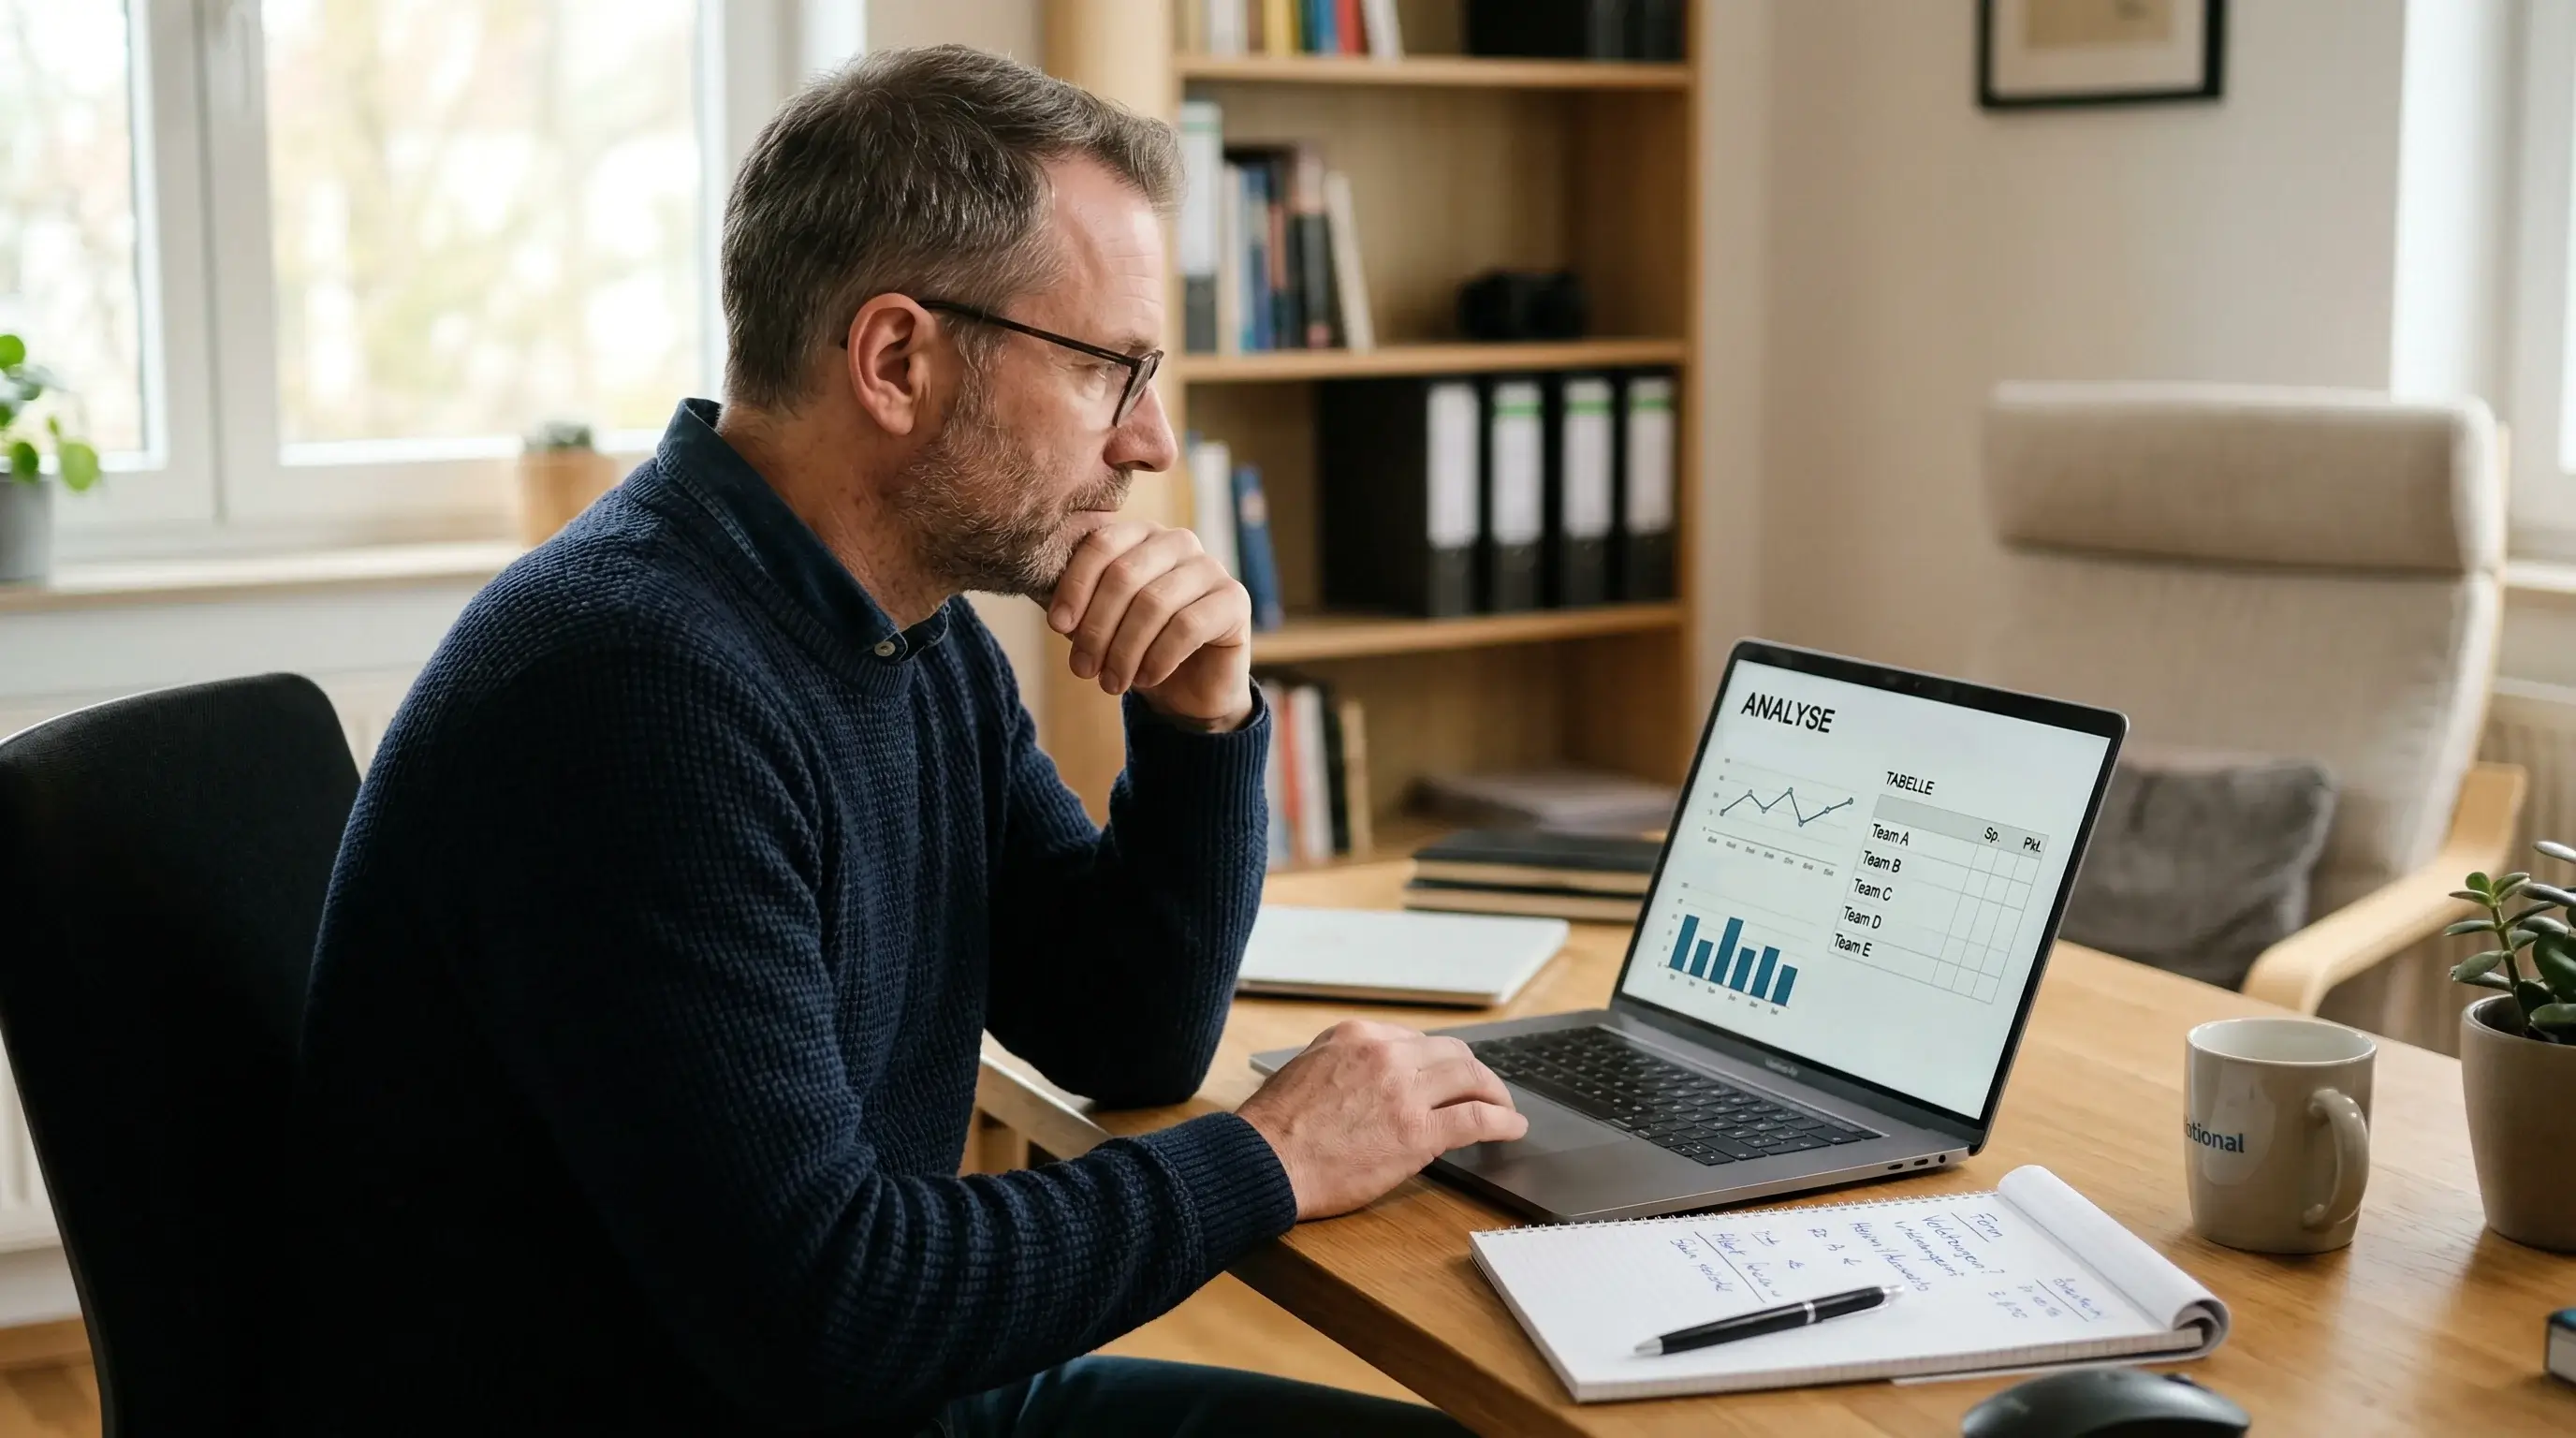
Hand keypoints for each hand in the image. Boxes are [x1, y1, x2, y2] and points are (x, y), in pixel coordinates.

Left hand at [1048, 521, 1253, 730]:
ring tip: (1111, 683)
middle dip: (1097, 628)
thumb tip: (1047, 602)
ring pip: (1154, 603)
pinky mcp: (1234, 599)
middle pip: (1125, 575)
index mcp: (1141, 535)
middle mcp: (1178, 541)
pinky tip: (1146, 679)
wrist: (1190, 686)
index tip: (1058, 628)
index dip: (1075, 586)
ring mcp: (1210, 567)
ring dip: (1125, 651)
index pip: (1101, 545)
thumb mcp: (1098, 623)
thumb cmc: (1138, 646)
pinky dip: (1159, 658)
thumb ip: (1074, 605)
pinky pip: (1187, 626)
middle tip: (1083, 669)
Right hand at [1235, 1019, 1528, 1219]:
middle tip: (1486, 1090)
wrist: (1263, 1161)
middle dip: (1475, 1073)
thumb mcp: (1308, 1067)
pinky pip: (1476, 1117)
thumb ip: (1346, 1060)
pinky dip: (1503, 1120)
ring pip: (1471, 1077)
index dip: (1440, 1062)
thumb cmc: (1275, 1127)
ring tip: (1504, 1109)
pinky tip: (1512, 1127)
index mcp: (1357, 1035)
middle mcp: (1385, 1053)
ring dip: (1495, 1092)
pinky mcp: (1418, 1131)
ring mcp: (1404, 1091)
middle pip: (1452, 1053)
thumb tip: (1374, 1072)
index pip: (1417, 1041)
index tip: (1449, 1077)